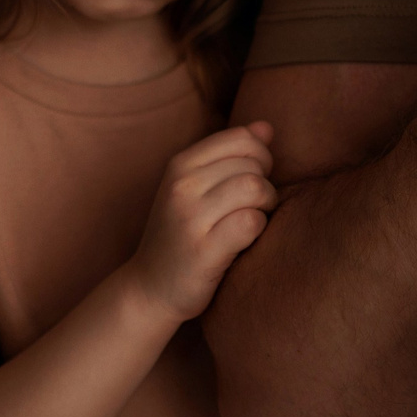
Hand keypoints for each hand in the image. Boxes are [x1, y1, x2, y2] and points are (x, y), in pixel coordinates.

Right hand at [128, 121, 276, 321]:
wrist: (150, 289)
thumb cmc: (183, 234)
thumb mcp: (197, 187)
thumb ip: (232, 154)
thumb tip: (267, 127)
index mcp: (180, 165)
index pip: (242, 138)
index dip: (261, 157)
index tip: (254, 178)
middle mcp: (182, 186)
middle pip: (252, 166)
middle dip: (265, 185)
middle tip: (253, 207)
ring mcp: (190, 218)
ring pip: (254, 189)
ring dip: (265, 206)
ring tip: (252, 220)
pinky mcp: (202, 250)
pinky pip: (251, 222)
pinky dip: (258, 230)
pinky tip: (244, 240)